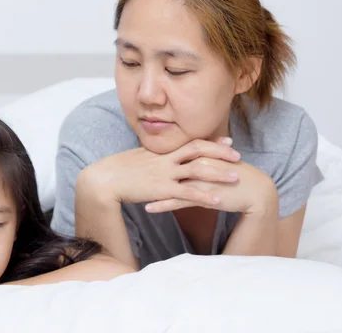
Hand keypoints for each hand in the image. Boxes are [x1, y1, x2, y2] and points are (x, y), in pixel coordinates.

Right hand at [79, 137, 240, 207]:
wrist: (104, 179)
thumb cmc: (118, 170)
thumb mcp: (138, 158)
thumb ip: (152, 157)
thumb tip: (160, 157)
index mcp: (162, 152)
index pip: (191, 142)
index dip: (210, 142)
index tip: (227, 141)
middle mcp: (166, 160)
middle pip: (198, 150)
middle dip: (220, 152)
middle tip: (237, 155)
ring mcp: (164, 174)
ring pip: (197, 170)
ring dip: (218, 173)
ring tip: (236, 177)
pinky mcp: (161, 189)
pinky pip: (186, 192)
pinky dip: (203, 195)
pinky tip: (217, 200)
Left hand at [145, 159, 278, 213]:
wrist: (255, 190)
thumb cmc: (235, 176)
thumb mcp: (217, 163)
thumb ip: (202, 158)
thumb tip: (188, 158)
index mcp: (200, 154)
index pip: (173, 153)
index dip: (155, 157)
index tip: (138, 159)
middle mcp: (197, 164)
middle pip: (167, 166)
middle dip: (147, 170)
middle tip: (129, 174)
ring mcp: (200, 180)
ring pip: (169, 184)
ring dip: (150, 190)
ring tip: (133, 194)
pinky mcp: (203, 196)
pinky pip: (179, 201)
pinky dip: (163, 204)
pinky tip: (149, 208)